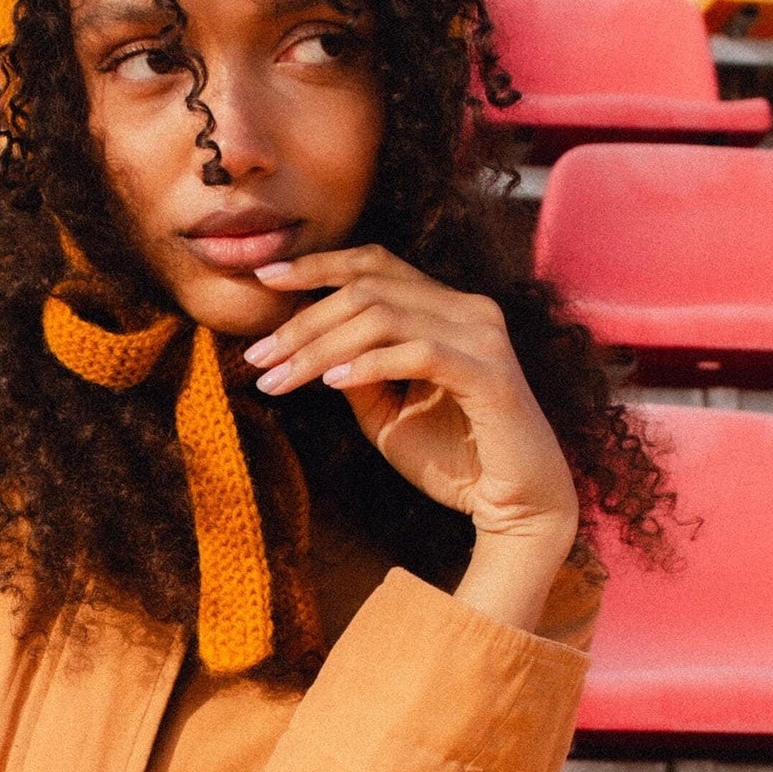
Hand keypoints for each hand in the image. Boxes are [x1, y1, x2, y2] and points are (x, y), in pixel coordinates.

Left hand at [245, 249, 579, 631]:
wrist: (516, 507)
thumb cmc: (454, 461)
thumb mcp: (386, 414)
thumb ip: (354, 374)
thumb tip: (305, 344)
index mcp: (446, 308)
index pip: (376, 264)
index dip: (318, 264)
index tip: (264, 278)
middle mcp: (468, 310)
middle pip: (368, 288)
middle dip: (302, 321)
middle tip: (256, 357)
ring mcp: (483, 338)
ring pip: (383, 316)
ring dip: (320, 346)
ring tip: (278, 377)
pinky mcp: (490, 374)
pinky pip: (417, 353)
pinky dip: (368, 365)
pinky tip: (330, 384)